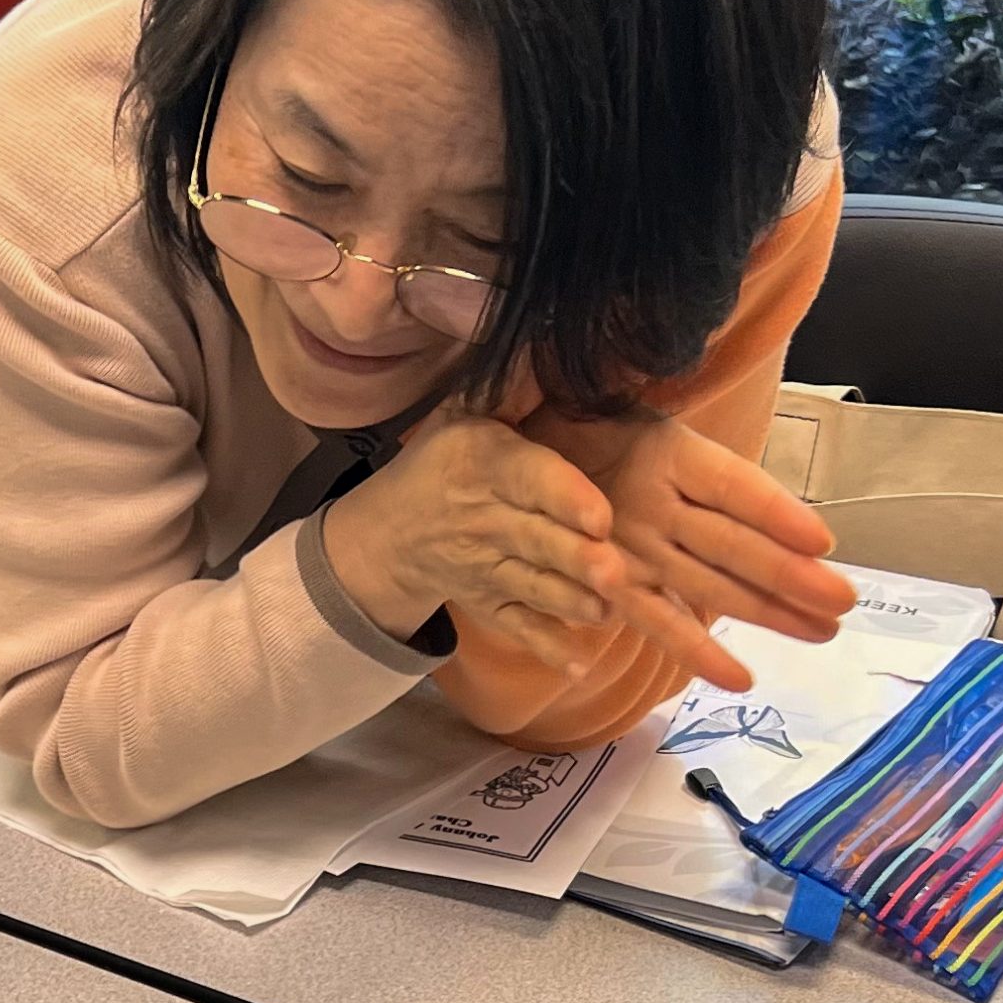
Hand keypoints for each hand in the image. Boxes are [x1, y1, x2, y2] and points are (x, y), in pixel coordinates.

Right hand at [317, 415, 649, 681]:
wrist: (388, 533)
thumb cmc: (445, 460)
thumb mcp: (468, 410)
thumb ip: (516, 385)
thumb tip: (559, 340)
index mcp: (487, 465)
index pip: (529, 479)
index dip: (564, 497)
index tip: (599, 514)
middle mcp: (486, 520)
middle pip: (537, 541)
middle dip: (575, 559)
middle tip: (614, 572)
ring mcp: (486, 569)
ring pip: (533, 588)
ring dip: (569, 602)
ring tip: (606, 611)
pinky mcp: (487, 605)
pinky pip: (515, 629)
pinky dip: (545, 647)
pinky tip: (579, 663)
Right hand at [582, 413, 853, 692]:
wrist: (523, 460)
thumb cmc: (604, 438)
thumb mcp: (654, 431)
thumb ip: (708, 470)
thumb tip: (782, 515)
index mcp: (667, 453)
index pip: (732, 486)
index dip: (776, 514)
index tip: (824, 542)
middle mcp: (648, 503)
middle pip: (729, 542)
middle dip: (789, 574)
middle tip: (843, 600)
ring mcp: (627, 549)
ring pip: (705, 585)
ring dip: (766, 612)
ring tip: (822, 631)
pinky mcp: (611, 586)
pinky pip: (657, 624)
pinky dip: (698, 652)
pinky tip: (740, 678)